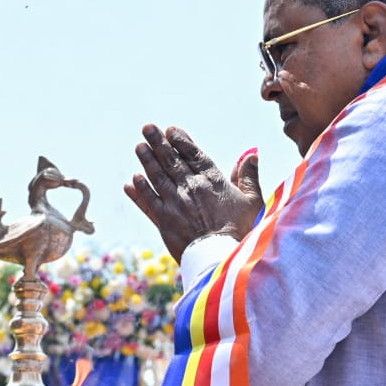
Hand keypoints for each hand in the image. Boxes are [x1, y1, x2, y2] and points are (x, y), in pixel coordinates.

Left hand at [125, 125, 262, 259]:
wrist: (222, 258)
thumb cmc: (242, 232)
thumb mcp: (253, 202)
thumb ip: (249, 177)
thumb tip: (251, 155)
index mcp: (212, 180)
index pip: (194, 154)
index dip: (181, 141)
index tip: (171, 130)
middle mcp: (191, 187)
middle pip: (171, 160)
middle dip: (158, 143)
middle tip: (147, 128)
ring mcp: (175, 203)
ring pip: (157, 176)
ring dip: (146, 160)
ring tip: (139, 147)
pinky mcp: (164, 220)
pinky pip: (148, 201)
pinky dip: (139, 190)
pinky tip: (132, 180)